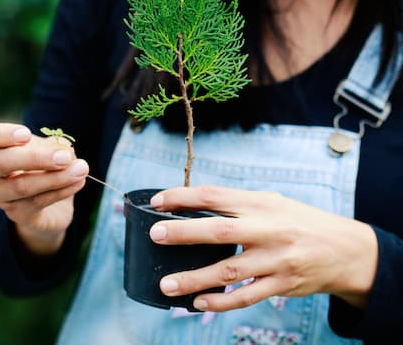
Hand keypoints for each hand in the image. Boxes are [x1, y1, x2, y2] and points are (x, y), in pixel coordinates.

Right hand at [0, 120, 88, 254]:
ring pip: (23, 185)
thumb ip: (55, 145)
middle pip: (1, 162)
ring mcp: (0, 195)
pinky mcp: (17, 214)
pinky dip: (62, 190)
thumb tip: (63, 150)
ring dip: (57, 177)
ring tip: (82, 169)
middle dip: (37, 158)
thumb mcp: (51, 149)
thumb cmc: (46, 166)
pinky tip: (79, 182)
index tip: (26, 134)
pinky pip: (38, 202)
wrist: (51, 204)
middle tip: (65, 157)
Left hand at [148, 186, 377, 311]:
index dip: (184, 196)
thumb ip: (238, 204)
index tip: (158, 201)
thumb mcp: (271, 202)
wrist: (344, 249)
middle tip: (155, 235)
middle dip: (185, 233)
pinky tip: (198, 304)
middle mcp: (268, 229)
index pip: (215, 195)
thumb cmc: (299, 220)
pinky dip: (221, 303)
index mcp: (261, 203)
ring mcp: (275, 259)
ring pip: (229, 271)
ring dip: (194, 279)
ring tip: (166, 285)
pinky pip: (246, 297)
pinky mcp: (282, 285)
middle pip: (220, 230)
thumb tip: (196, 205)